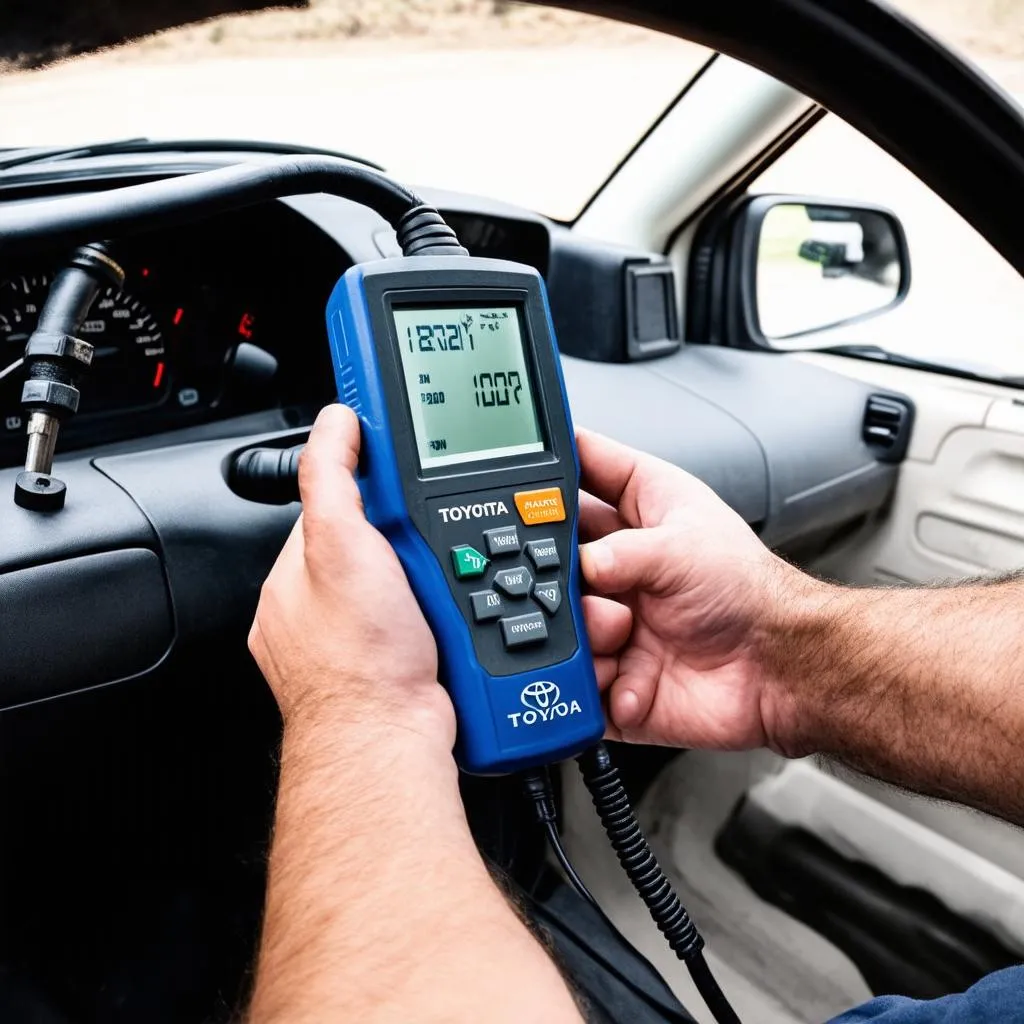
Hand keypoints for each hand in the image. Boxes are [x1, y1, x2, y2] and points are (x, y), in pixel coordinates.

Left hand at [249, 404, 453, 746]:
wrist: (389, 744)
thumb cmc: (357, 660)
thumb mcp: (338, 543)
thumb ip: (330, 476)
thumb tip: (335, 421)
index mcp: (296, 575)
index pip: (338, 507)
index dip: (375, 490)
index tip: (404, 479)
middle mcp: (320, 610)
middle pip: (380, 547)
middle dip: (413, 542)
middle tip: (436, 550)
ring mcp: (359, 642)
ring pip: (410, 588)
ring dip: (436, 581)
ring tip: (450, 590)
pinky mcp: (397, 670)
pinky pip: (429, 625)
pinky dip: (447, 619)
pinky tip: (456, 622)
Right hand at [578, 429, 817, 753]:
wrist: (779, 672)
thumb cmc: (753, 594)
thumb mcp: (683, 548)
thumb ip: (622, 552)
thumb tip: (578, 567)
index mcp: (640, 512)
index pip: (584, 470)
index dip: (552, 464)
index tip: (516, 466)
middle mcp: (622, 564)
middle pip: (555, 553)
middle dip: (554, 571)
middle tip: (570, 578)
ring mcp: (615, 619)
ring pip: (559, 620)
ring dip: (585, 630)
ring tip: (620, 632)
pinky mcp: (614, 674)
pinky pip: (577, 681)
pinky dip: (599, 683)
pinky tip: (632, 678)